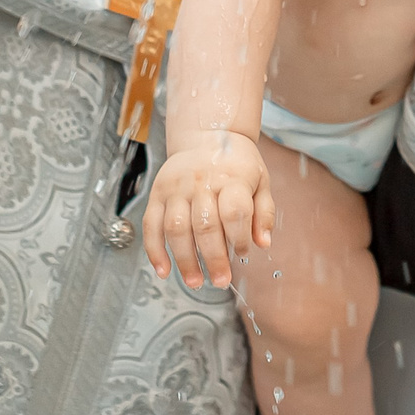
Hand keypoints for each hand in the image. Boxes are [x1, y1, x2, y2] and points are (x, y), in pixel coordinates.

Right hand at [141, 135, 273, 289]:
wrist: (207, 134)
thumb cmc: (235, 162)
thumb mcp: (261, 180)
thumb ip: (263, 212)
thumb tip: (263, 243)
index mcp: (231, 177)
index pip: (234, 212)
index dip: (239, 238)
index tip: (243, 252)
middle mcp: (201, 182)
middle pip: (205, 225)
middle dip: (213, 259)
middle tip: (220, 280)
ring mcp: (176, 188)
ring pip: (176, 228)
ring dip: (184, 259)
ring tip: (195, 281)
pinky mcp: (158, 193)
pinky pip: (151, 225)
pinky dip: (155, 250)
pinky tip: (164, 270)